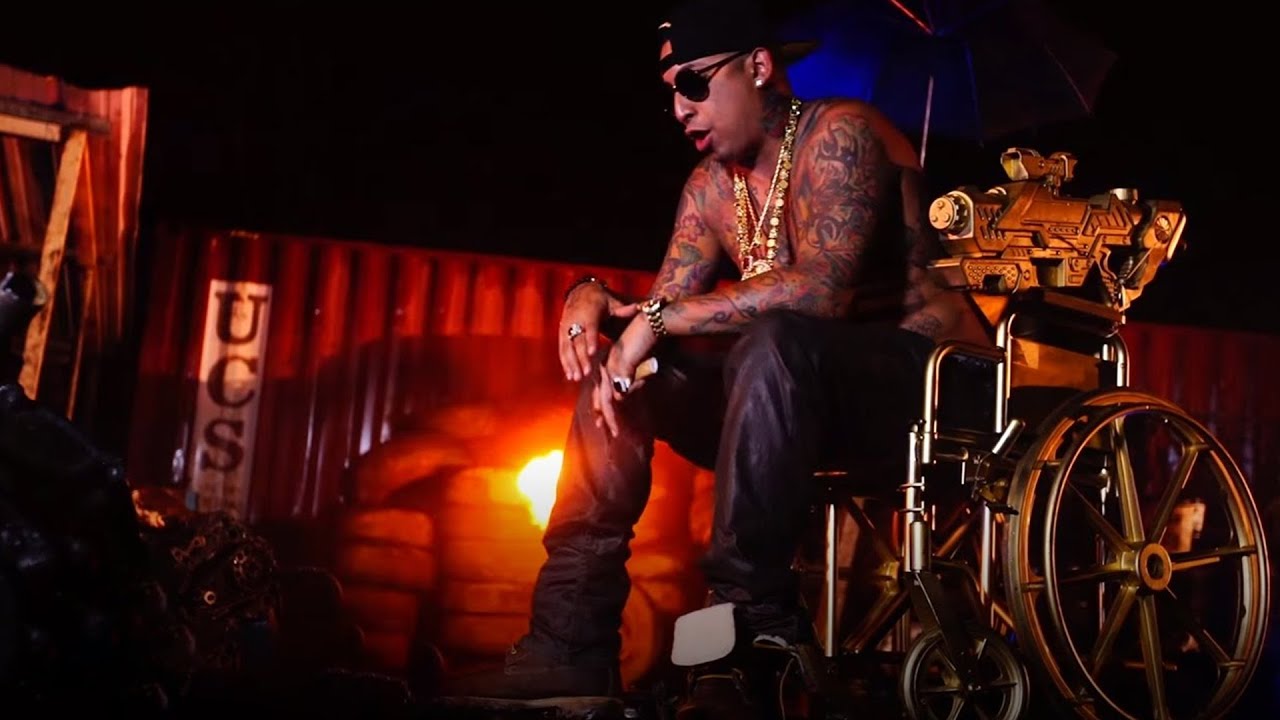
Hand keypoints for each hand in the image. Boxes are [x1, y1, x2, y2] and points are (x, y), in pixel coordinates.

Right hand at [559, 283, 637, 381]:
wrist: (580, 293)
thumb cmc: (601, 301)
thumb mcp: (612, 303)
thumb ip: (623, 310)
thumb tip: (639, 308)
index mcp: (589, 313)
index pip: (590, 328)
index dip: (591, 340)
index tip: (593, 353)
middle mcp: (575, 320)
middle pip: (578, 341)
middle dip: (581, 358)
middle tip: (587, 373)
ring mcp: (567, 327)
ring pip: (567, 347)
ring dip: (572, 364)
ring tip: (577, 378)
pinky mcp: (561, 334)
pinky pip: (562, 350)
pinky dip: (565, 363)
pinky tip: (569, 376)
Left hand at [593, 314, 656, 436]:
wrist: (651, 324)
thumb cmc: (647, 342)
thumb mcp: (638, 365)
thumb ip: (630, 379)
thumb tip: (622, 395)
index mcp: (609, 365)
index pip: (602, 390)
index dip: (601, 406)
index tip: (601, 422)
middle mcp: (606, 365)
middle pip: (601, 396)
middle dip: (604, 416)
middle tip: (606, 432)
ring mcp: (610, 365)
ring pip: (606, 396)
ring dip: (609, 415)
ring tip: (614, 430)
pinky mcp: (618, 365)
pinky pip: (616, 389)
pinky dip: (616, 403)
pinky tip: (619, 413)